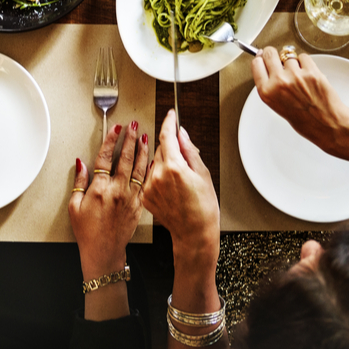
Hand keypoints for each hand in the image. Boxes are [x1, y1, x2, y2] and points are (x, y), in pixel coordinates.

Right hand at [70, 120, 149, 278]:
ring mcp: (130, 197)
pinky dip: (149, 169)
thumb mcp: (74, 206)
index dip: (111, 140)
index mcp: (100, 189)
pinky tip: (152, 160)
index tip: (116, 129)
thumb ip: (78, 182)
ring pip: (138, 168)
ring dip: (142, 150)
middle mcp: (117, 191)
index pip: (106, 157)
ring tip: (144, 137)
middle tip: (133, 126)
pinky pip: (145, 182)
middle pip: (125, 158)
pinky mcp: (138, 205)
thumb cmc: (88, 232)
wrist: (104, 252)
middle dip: (130, 139)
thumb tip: (81, 163)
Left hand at [141, 111, 218, 263]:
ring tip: (179, 181)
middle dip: (171, 148)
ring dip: (164, 164)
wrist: (194, 234)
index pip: (166, 135)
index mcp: (174, 167)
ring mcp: (149, 187)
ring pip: (154, 163)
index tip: (171, 115)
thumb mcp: (203, 174)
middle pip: (160, 149)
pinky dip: (158, 177)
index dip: (169, 122)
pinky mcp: (145, 196)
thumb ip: (189, 150)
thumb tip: (181, 133)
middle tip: (185, 161)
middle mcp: (158, 175)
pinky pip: (150, 177)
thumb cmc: (203, 208)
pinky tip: (171, 189)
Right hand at [251, 47, 348, 163]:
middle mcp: (279, 82)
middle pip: (270, 53)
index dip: (261, 59)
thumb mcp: (278, 106)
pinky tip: (309, 75)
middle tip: (280, 59)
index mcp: (267, 92)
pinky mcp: (311, 72)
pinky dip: (306, 63)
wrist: (327, 125)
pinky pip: (304, 57)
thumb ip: (271, 86)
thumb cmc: (305, 120)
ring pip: (289, 55)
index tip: (264, 57)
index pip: (257, 64)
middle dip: (274, 54)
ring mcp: (296, 76)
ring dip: (294, 63)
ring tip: (300, 77)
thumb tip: (268, 68)